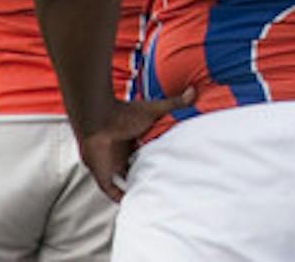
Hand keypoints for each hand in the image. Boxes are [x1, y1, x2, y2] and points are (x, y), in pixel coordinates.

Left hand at [77, 90, 193, 202]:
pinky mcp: (104, 176)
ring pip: (127, 182)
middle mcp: (125, 156)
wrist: (100, 121)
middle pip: (139, 169)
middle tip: (167, 183)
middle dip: (150, 175)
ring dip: (137, 188)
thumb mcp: (154, 110)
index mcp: (136, 142)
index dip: (160, 161)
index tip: (174, 166)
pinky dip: (120, 198)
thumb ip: (174, 103)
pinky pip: (112, 192)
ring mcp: (114, 166)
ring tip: (154, 196)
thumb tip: (194, 91)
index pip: (149, 155)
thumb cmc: (124, 114)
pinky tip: (132, 203)